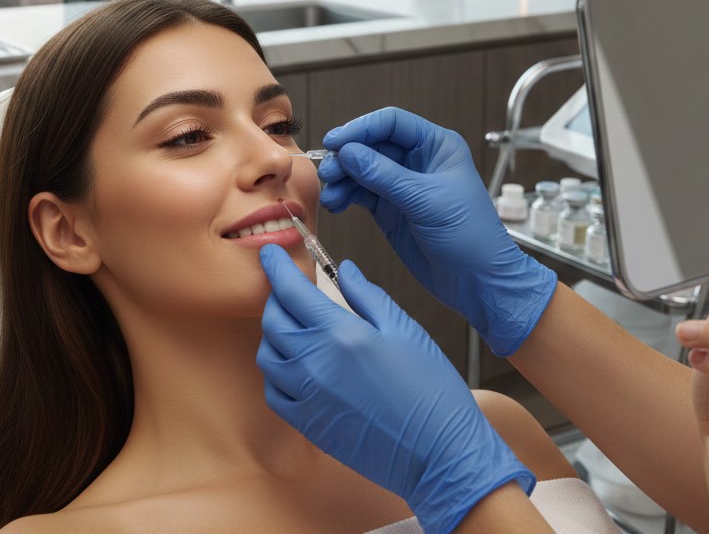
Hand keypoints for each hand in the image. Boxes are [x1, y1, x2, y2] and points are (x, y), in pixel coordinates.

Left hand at [257, 245, 534, 533]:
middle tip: (290, 288)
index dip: (276, 267)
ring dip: (274, 333)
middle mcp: (315, 365)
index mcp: (341, 334)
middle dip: (277, 297)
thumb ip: (367, 296)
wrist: (439, 454)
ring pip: (268, 354)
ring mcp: (307, 398)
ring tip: (296, 324)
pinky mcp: (308, 425)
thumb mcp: (405, 330)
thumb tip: (345, 269)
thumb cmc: (431, 392)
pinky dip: (277, 371)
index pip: (291, 291)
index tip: (271, 254)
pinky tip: (296, 363)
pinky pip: (274, 391)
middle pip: (273, 320)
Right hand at [319, 107, 555, 354]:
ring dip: (342, 178)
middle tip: (330, 172)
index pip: (392, 123)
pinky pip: (360, 193)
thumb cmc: (470, 236)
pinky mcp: (389, 208)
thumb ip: (385, 175)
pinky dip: (345, 196)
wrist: (477, 282)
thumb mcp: (427, 200)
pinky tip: (336, 205)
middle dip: (347, 156)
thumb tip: (348, 152)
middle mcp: (418, 160)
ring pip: (361, 169)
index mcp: (437, 146)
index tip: (336, 142)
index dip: (361, 128)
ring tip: (331, 194)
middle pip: (371, 144)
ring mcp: (401, 184)